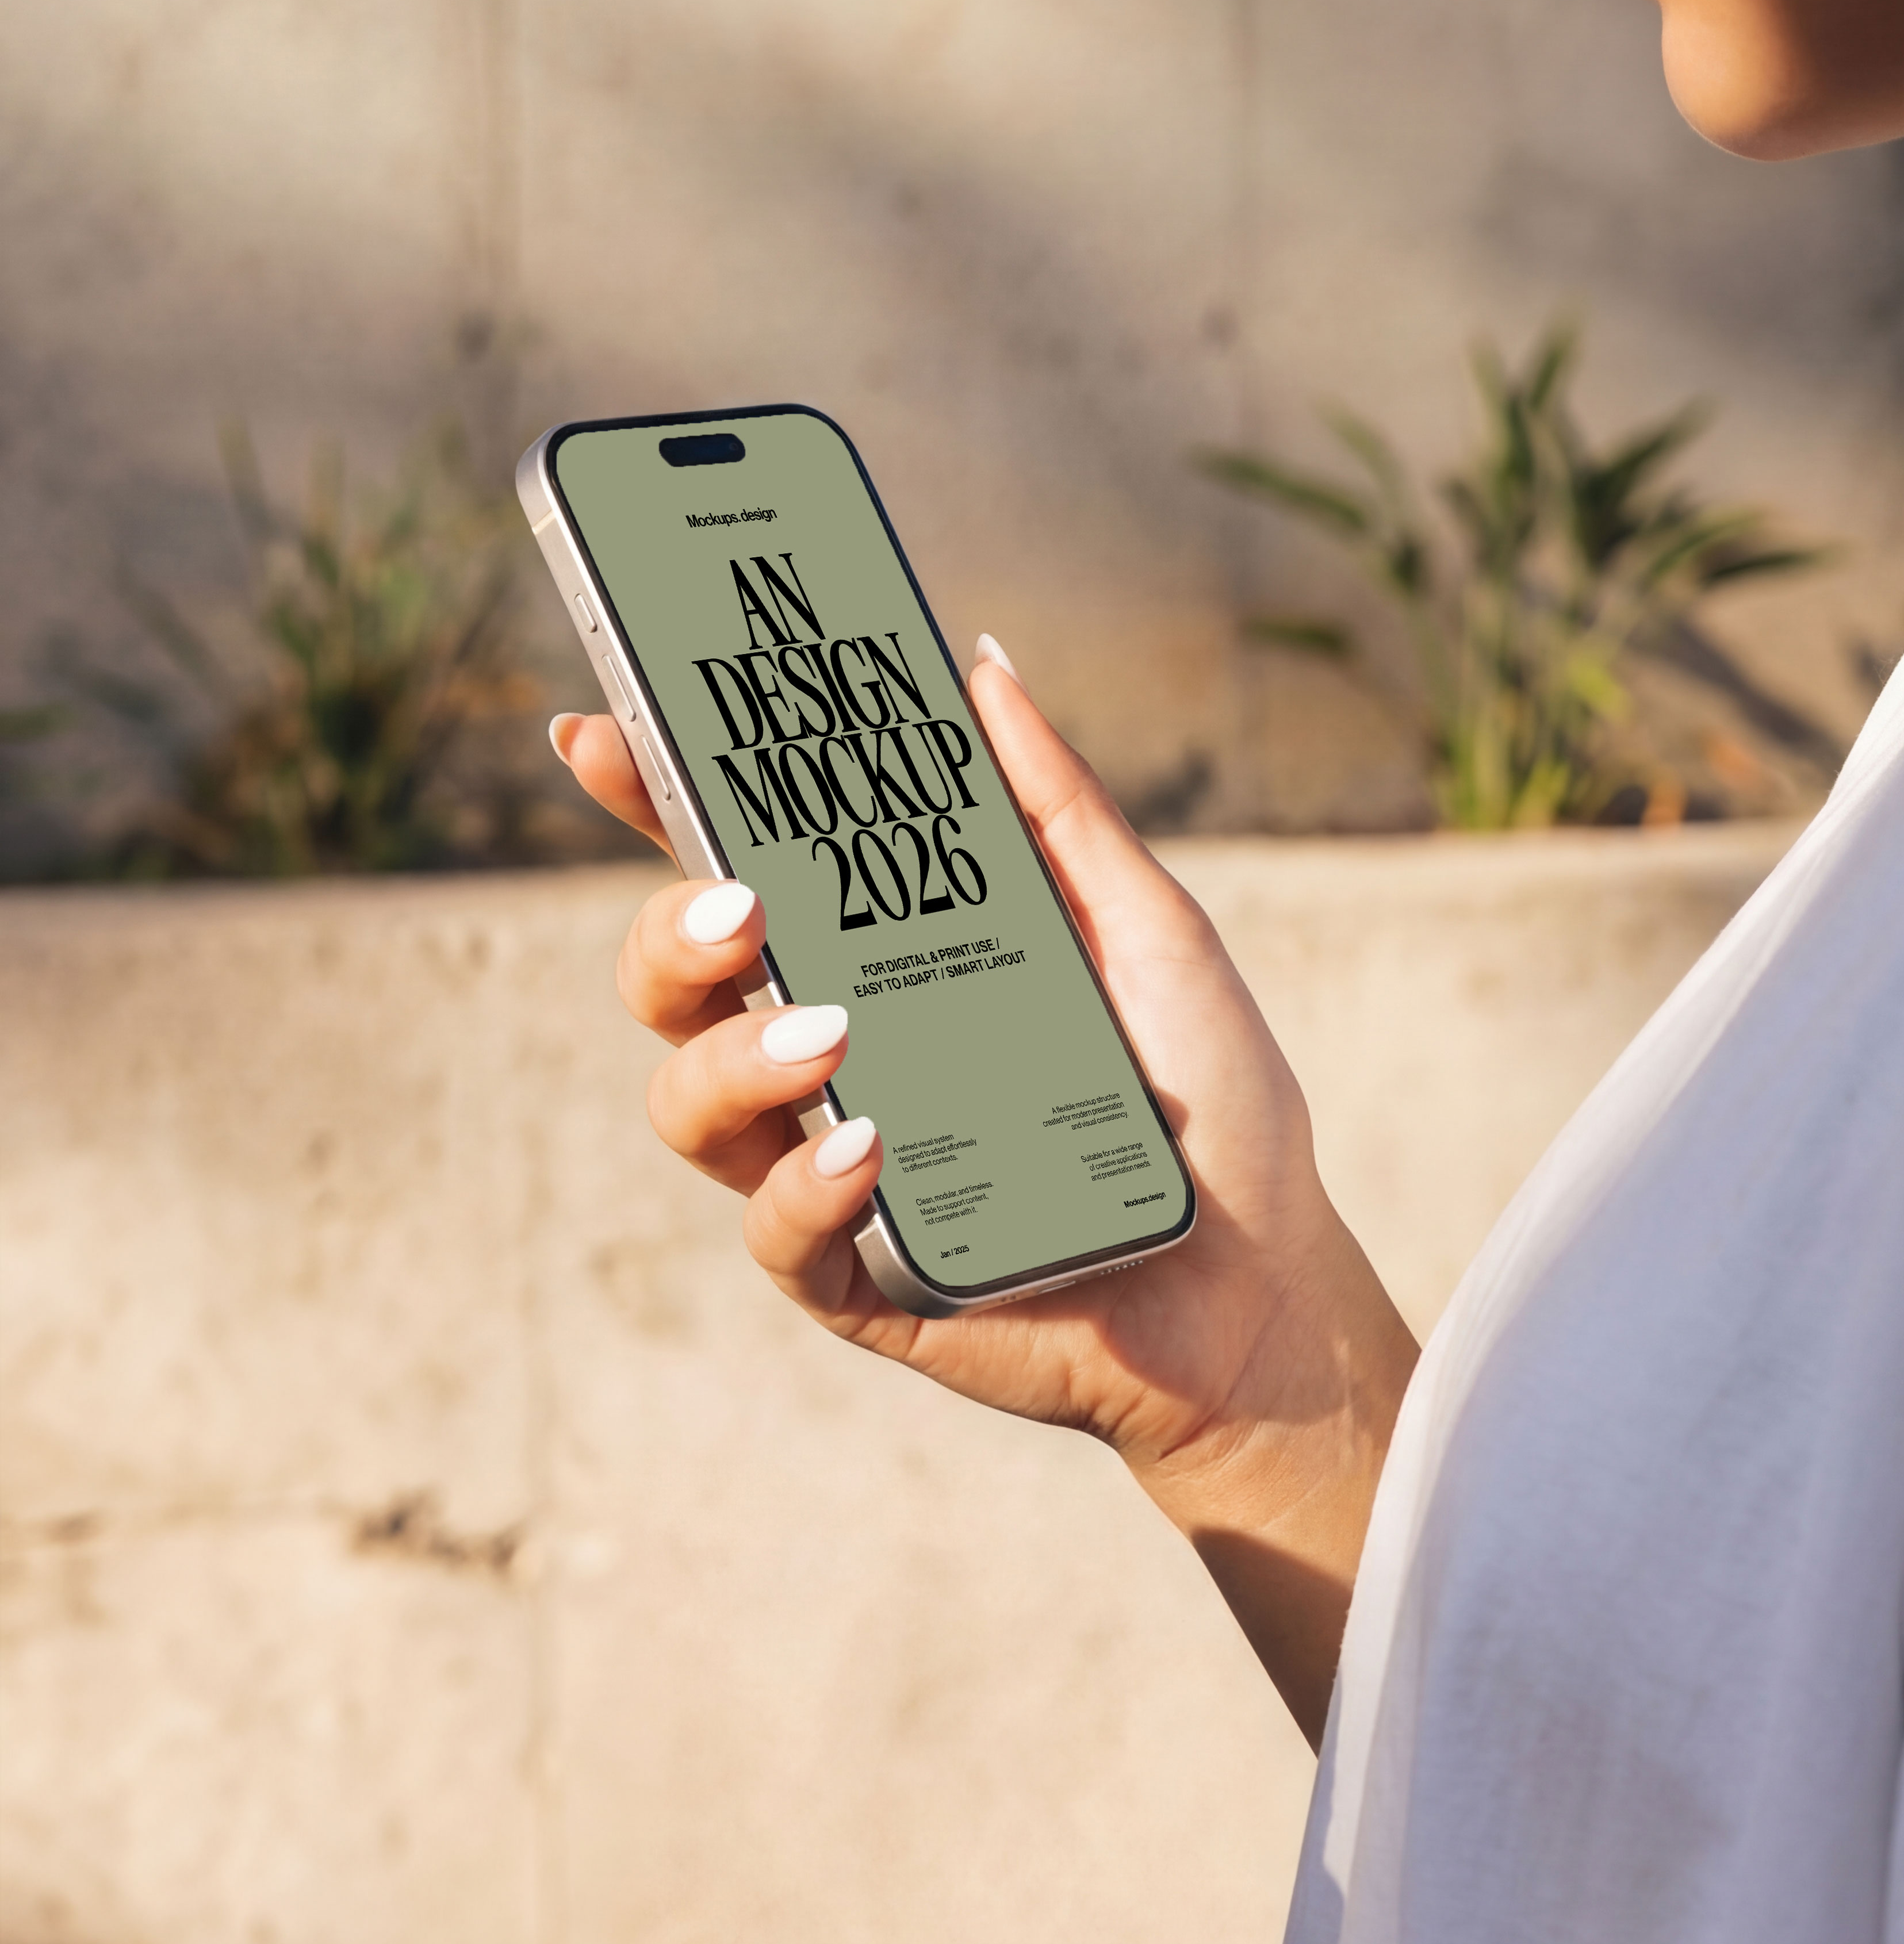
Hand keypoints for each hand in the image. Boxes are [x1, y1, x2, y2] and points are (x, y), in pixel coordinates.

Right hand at [551, 651, 1416, 1741]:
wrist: (1264, 1277)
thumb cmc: (1206, 1099)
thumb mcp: (1147, 930)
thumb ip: (1056, 807)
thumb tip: (982, 665)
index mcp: (878, 957)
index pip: (737, 865)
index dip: (653, 800)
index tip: (599, 735)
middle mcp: (829, 1055)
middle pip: (673, 981)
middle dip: (670, 932)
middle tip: (743, 904)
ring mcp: (827, 1167)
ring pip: (689, 1104)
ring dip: (732, 1057)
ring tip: (829, 1034)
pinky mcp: (855, 1278)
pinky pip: (774, 1234)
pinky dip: (807, 1184)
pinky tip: (869, 1145)